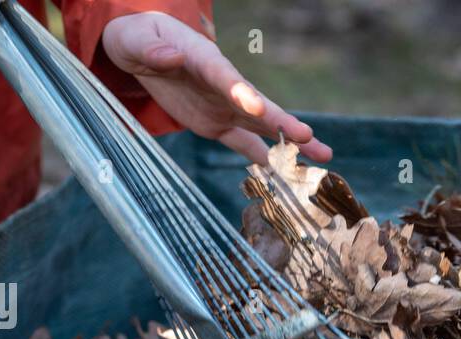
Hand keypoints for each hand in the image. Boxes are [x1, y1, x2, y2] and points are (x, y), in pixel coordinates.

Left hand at [102, 12, 331, 165]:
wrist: (142, 49)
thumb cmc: (139, 39)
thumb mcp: (136, 40)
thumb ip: (152, 50)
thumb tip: (170, 57)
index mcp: (205, 61)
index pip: (225, 77)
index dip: (242, 92)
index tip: (258, 109)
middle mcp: (224, 85)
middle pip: (258, 104)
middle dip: (283, 122)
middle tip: (310, 137)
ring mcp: (224, 106)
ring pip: (263, 127)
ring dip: (291, 143)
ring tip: (323, 157)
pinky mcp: (217, 124)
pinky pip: (244, 144)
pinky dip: (264, 160)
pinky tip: (287, 177)